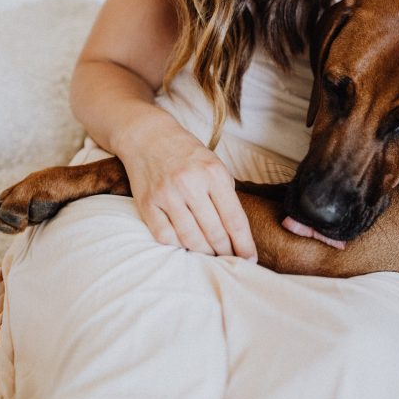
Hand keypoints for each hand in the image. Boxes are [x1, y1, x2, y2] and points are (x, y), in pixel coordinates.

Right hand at [118, 115, 257, 259]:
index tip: (251, 260)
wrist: (148, 137)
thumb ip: (226, 194)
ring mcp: (167, 194)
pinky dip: (178, 247)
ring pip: (191, 239)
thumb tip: (238, 233)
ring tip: (212, 257)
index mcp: (214, 173)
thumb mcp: (215, 165)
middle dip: (226, 252)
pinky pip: (165, 237)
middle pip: (214, 233)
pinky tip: (187, 247)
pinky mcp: (147, 203)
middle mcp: (190, 184)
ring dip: (204, 253)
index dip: (244, 244)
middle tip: (231, 261)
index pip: (234, 219)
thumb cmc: (187, 154)